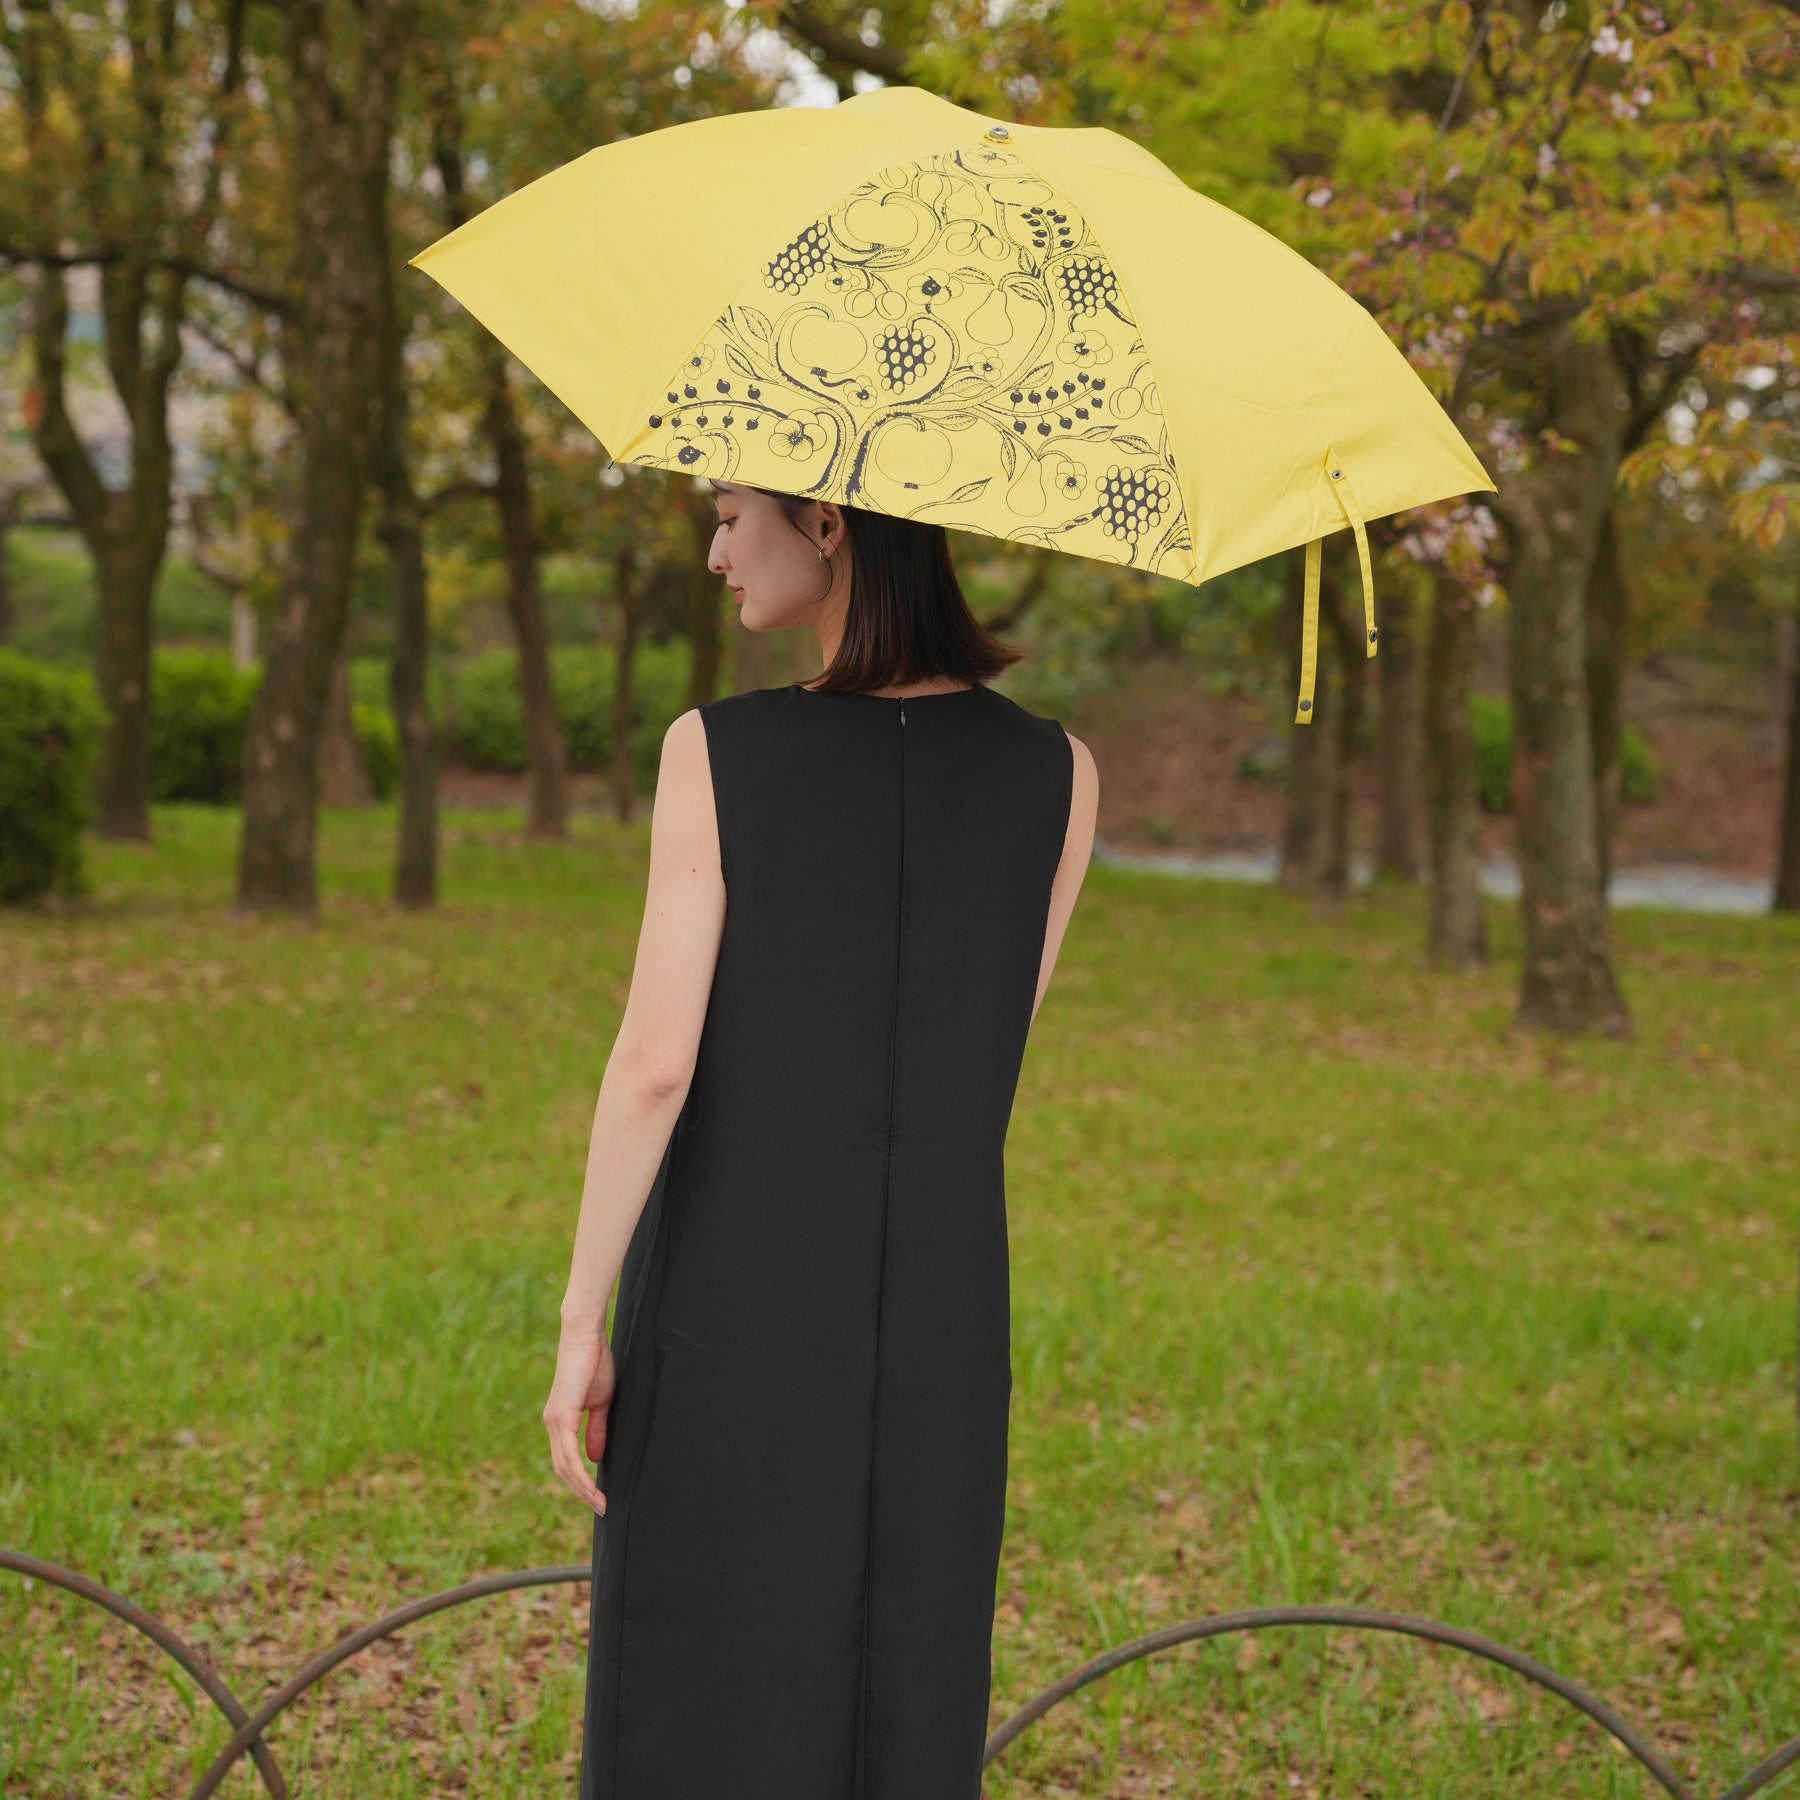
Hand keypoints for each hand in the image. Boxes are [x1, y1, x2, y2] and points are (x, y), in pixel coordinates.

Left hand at [544, 1328, 615, 1514]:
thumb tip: (594, 1458)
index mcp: (560, 1420)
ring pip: (563, 1467)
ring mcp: (554, 1421)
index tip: (598, 1498)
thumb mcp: (601, 1403)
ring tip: (600, 1504)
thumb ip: (597, 1430)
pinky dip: (580, 1474)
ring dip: (581, 1489)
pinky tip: (591, 1487)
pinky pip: (568, 1455)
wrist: (587, 1338)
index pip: (566, 1460)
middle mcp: (552, 1424)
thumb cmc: (595, 1363)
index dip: (580, 1481)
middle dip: (581, 1493)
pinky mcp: (561, 1417)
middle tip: (601, 1508)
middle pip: (562, 1470)